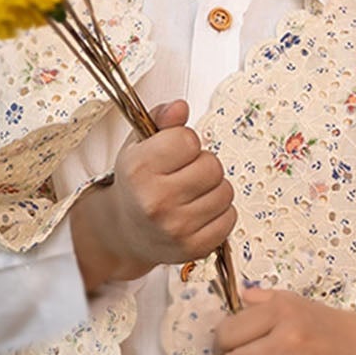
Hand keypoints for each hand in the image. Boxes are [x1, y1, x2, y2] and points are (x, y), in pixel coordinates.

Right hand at [73, 99, 236, 288]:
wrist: (125, 232)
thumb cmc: (136, 184)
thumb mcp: (138, 146)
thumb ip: (160, 120)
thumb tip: (180, 107)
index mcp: (139, 170)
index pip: (189, 140)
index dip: (185, 143)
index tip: (173, 153)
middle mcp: (156, 201)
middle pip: (213, 166)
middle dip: (202, 166)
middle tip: (183, 175)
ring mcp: (176, 228)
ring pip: (225, 192)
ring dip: (213, 189)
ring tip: (191, 194)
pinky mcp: (194, 248)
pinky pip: (230, 218)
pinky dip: (219, 213)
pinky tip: (198, 212)